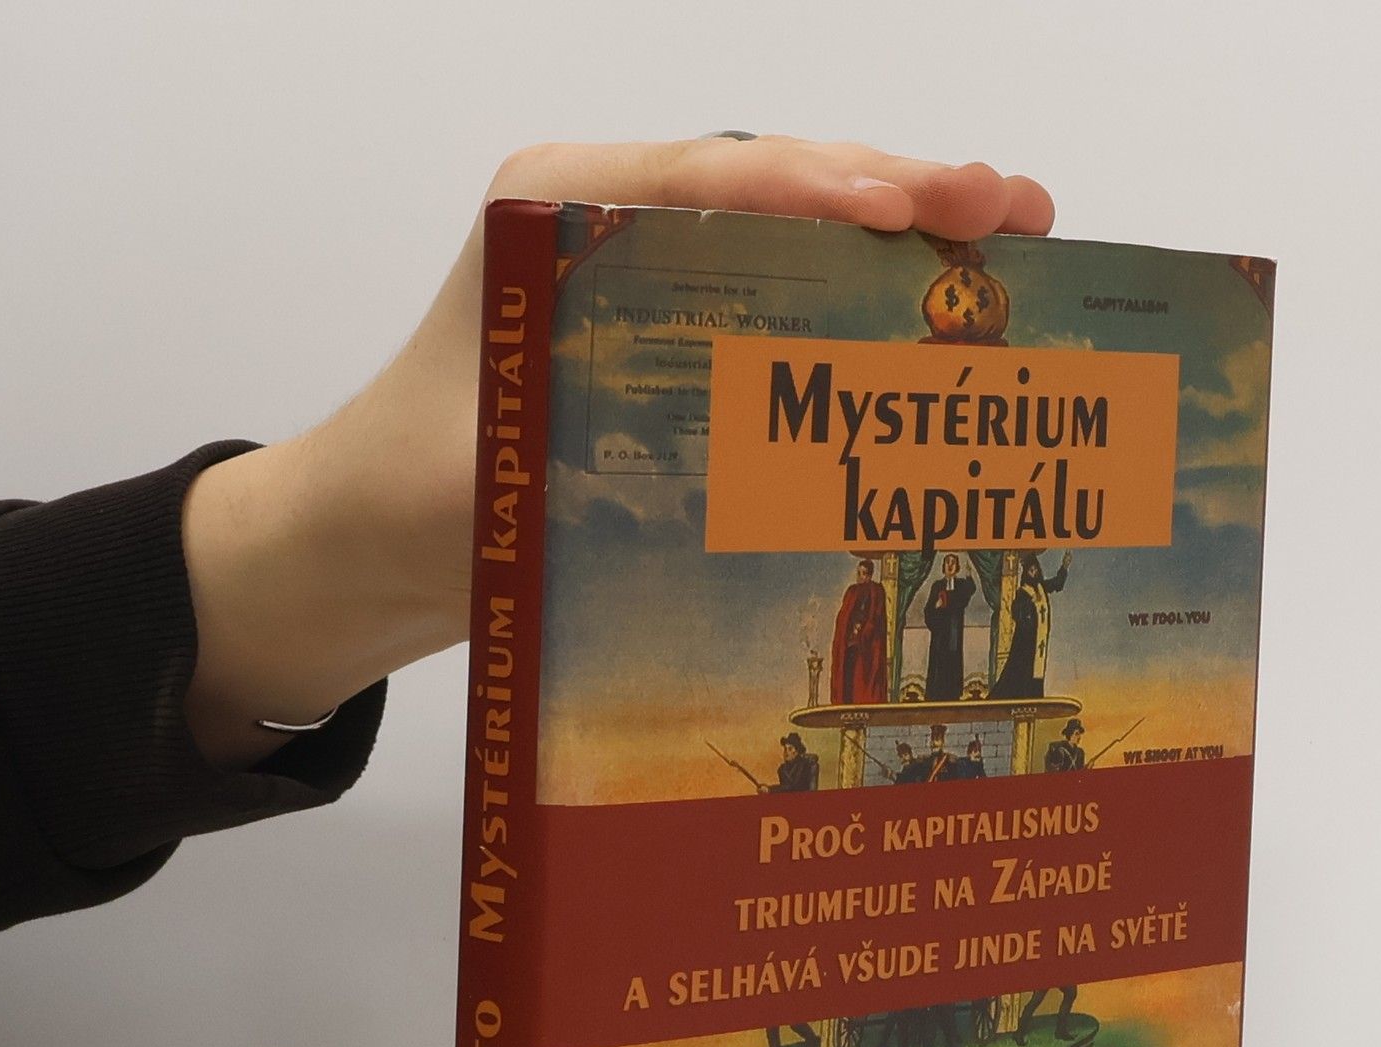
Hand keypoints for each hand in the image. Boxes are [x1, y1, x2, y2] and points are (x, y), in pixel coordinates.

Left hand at [181, 138, 1053, 766]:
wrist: (366, 536)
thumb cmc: (412, 496)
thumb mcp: (488, 475)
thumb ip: (581, 441)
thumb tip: (718, 451)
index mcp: (552, 210)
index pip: (708, 175)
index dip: (817, 188)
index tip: (906, 216)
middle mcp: (608, 215)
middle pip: (776, 178)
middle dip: (900, 188)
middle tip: (1011, 210)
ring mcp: (649, 264)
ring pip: (797, 220)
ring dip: (906, 227)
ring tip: (1014, 233)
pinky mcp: (675, 320)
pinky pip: (785, 283)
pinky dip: (867, 288)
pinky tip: (943, 303)